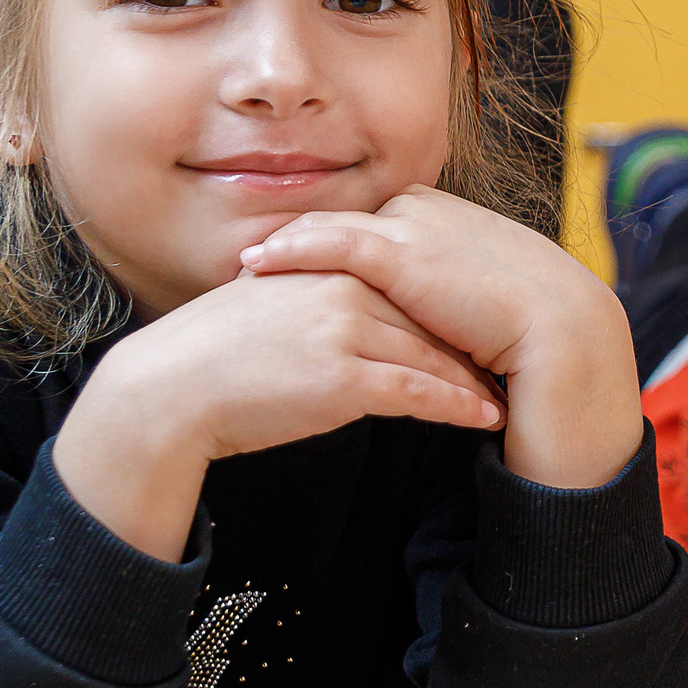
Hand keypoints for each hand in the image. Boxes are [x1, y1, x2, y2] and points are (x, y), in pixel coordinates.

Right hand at [57, 269, 503, 558]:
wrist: (169, 392)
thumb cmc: (219, 357)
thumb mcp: (278, 307)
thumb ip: (326, 298)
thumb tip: (364, 307)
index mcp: (331, 267)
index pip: (411, 286)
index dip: (455, 311)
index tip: (490, 327)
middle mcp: (344, 291)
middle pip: (431, 318)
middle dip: (478, 343)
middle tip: (519, 361)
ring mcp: (344, 333)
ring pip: (431, 355)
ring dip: (477, 378)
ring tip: (512, 395)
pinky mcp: (341, 379)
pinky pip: (416, 393)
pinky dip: (456, 406)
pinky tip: (485, 419)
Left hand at [242, 187, 643, 488]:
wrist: (562, 333)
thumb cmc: (528, 329)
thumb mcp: (480, 300)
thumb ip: (445, 294)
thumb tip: (427, 318)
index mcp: (447, 216)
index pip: (373, 223)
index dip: (329, 241)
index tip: (291, 260)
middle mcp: (428, 210)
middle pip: (345, 220)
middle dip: (300, 237)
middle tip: (253, 260)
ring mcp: (415, 226)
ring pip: (331, 227)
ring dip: (285, 242)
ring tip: (246, 263)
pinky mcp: (404, 252)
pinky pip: (331, 242)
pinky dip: (291, 247)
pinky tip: (258, 260)